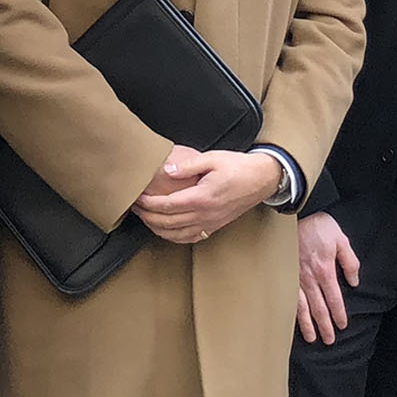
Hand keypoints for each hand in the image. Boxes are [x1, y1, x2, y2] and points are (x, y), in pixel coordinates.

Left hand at [133, 150, 280, 242]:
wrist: (261, 179)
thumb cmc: (238, 167)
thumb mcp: (213, 158)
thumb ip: (188, 165)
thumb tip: (167, 170)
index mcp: (202, 197)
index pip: (167, 205)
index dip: (148, 204)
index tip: (137, 198)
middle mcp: (204, 214)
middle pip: (167, 222)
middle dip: (147, 216)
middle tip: (135, 208)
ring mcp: (210, 223)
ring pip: (176, 234)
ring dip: (157, 228)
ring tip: (145, 218)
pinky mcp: (214, 226)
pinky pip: (190, 238)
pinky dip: (174, 237)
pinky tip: (166, 231)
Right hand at [293, 212, 360, 343]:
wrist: (293, 215)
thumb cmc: (318, 226)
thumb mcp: (341, 239)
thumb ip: (350, 261)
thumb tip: (354, 281)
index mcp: (325, 270)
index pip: (334, 298)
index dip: (338, 314)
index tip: (342, 325)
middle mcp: (309, 278)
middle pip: (318, 307)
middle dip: (324, 325)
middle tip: (329, 340)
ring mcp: (294, 278)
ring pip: (302, 307)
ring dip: (307, 324)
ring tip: (312, 338)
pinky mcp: (284, 275)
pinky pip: (288, 298)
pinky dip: (290, 312)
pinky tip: (291, 321)